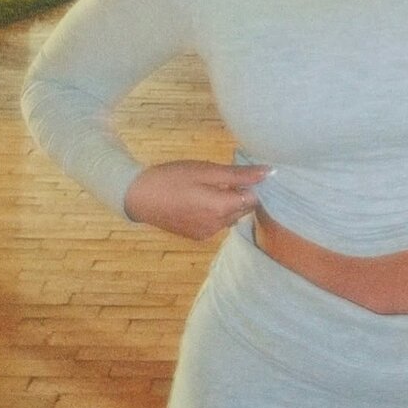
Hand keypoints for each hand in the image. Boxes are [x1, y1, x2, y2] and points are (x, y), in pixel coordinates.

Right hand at [124, 160, 272, 239]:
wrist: (137, 197)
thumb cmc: (172, 178)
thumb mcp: (206, 170)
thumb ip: (238, 174)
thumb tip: (270, 173)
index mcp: (223, 209)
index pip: (254, 199)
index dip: (252, 184)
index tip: (243, 172)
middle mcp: (218, 227)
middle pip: (243, 209)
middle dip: (239, 193)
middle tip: (223, 176)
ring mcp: (207, 234)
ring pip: (230, 216)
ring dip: (227, 202)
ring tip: (209, 185)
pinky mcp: (196, 236)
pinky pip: (216, 223)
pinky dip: (215, 211)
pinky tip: (199, 198)